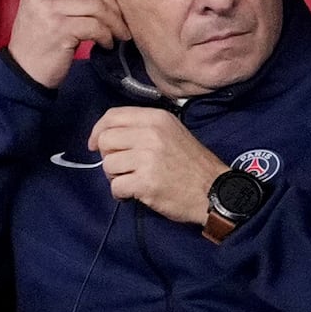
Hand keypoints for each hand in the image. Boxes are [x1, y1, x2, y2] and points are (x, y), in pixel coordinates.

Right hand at [6, 0, 123, 84]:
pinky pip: (94, 25)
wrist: (23, 73)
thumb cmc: (41, 41)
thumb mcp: (47, 9)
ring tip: (119, 33)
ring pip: (96, 4)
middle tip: (123, 19)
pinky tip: (106, 44)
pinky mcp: (58, 30)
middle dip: (114, 2)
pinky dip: (106, 35)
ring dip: (114, 21)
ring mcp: (47, 10)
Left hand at [86, 101, 225, 227]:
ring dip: (115, 177)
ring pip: (108, 165)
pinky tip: (134, 195)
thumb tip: (107, 136)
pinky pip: (115, 186)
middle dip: (108, 157)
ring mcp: (148, 158)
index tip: (95, 145)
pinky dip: (121, 194)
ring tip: (133, 181)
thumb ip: (143, 129)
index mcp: (157, 118)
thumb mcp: (172, 133)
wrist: (214, 191)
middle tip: (123, 168)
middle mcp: (151, 134)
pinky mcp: (145, 182)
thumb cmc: (192, 164)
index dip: (98, 130)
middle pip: (105, 140)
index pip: (113, 116)